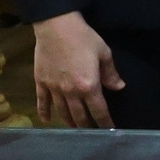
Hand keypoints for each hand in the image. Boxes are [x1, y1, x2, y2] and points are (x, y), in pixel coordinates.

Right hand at [31, 9, 121, 128]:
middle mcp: (70, 92)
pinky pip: (42, 101)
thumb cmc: (83, 38)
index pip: (98, 110)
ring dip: (69, 122)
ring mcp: (53, 88)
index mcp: (88, 86)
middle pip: (79, 115)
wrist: (56, 27)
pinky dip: (44, 112)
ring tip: (75, 130)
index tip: (109, 129)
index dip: (104, 122)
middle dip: (87, 126)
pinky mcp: (40, 82)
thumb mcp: (104, 53)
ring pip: (62, 111)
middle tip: (91, 133)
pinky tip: (46, 120)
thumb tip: (118, 87)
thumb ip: (110, 73)